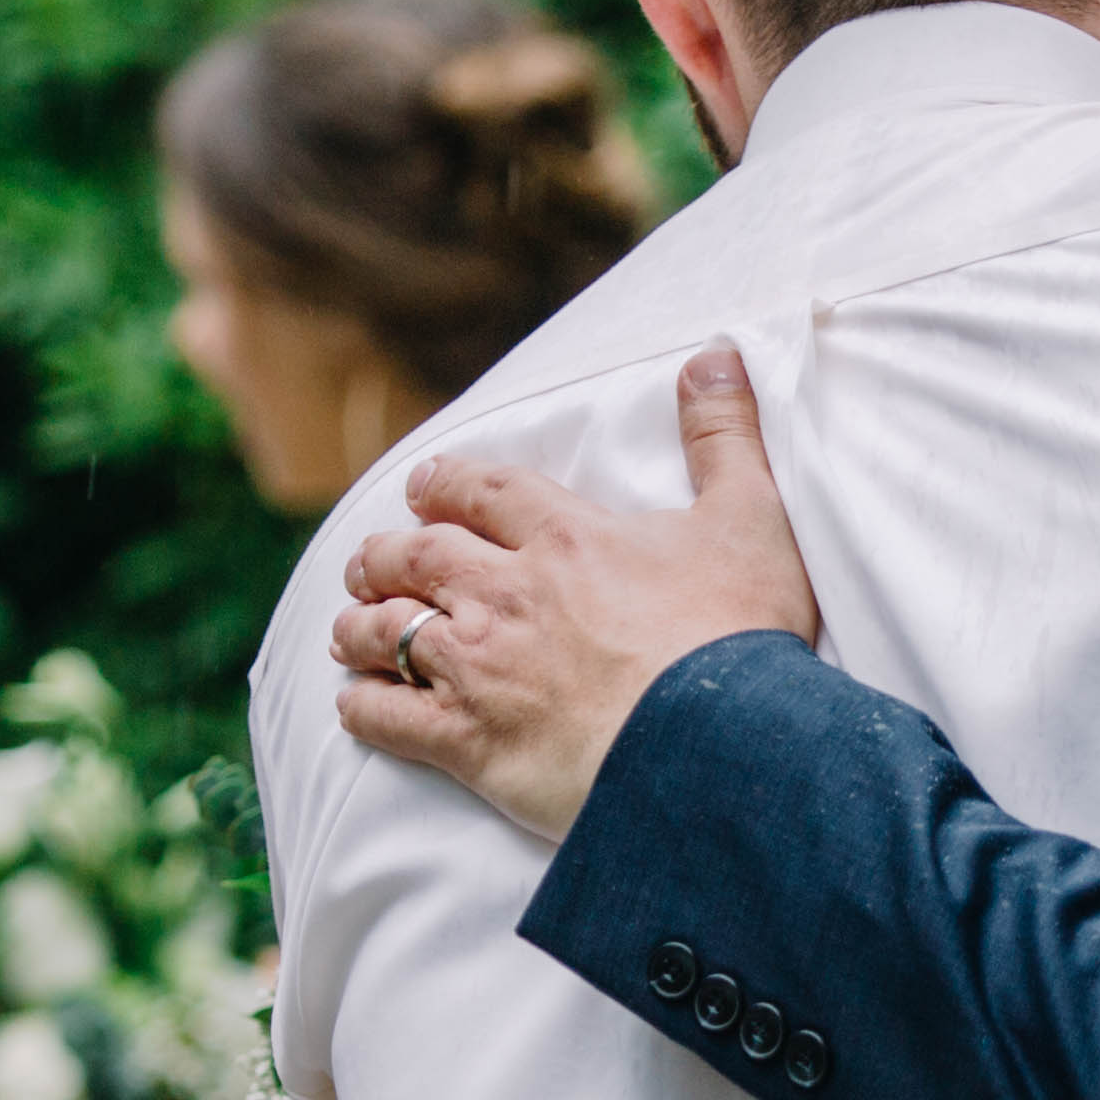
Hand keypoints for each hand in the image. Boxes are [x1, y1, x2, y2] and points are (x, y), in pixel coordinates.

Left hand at [327, 347, 817, 839]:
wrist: (719, 745)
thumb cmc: (740, 634)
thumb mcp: (752, 517)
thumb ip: (726, 434)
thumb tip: (715, 353)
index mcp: (566, 536)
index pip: (484, 492)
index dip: (447, 485)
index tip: (423, 485)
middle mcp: (505, 593)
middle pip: (417, 557)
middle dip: (384, 555)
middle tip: (366, 559)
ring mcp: (479, 667)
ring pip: (388, 631)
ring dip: (360, 625)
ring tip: (346, 628)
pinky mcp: (470, 742)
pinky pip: (391, 718)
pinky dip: (364, 709)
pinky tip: (354, 707)